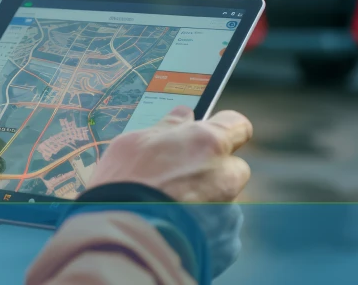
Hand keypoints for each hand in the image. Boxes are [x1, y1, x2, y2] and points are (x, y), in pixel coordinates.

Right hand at [90, 106, 252, 275]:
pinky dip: (201, 228)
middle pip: (230, 166)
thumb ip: (167, 128)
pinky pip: (218, 230)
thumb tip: (183, 115)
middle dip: (210, 171)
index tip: (209, 135)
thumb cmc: (123, 184)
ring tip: (167, 207)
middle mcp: (225, 174)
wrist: (121, 237)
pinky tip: (174, 226)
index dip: (223, 129)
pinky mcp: (226, 242)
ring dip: (203, 201)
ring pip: (221, 199)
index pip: (237, 125)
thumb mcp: (133, 144)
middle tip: (176, 178)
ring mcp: (228, 211)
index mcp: (207, 142)